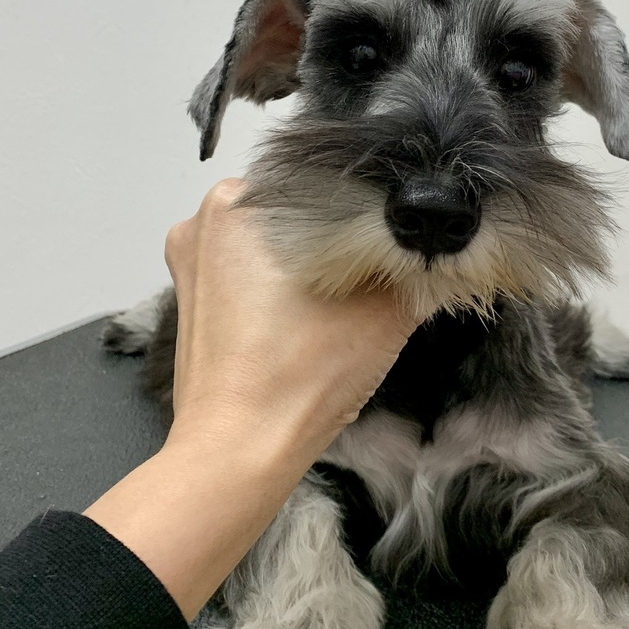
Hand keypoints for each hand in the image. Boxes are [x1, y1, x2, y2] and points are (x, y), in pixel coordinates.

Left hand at [164, 179, 421, 467]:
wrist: (239, 451)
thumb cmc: (299, 379)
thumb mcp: (386, 312)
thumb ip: (415, 265)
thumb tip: (436, 244)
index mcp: (243, 202)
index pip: (324, 177)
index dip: (366, 206)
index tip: (390, 234)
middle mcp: (206, 219)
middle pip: (296, 208)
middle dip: (334, 234)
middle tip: (372, 271)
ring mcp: (191, 260)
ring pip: (273, 240)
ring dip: (307, 260)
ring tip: (341, 301)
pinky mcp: (192, 298)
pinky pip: (247, 272)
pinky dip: (277, 286)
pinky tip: (307, 319)